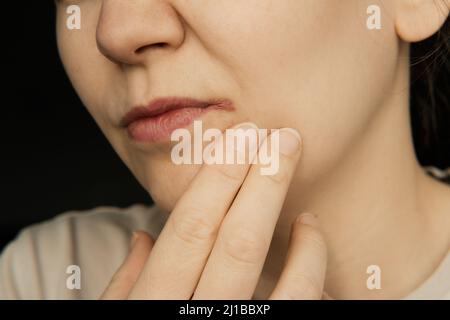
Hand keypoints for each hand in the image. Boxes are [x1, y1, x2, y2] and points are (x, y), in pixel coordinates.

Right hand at [101, 124, 326, 298]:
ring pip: (281, 278)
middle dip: (262, 180)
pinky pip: (304, 301)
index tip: (239, 137)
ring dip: (292, 218)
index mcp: (154, 303)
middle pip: (237, 241)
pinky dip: (313, 261)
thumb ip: (126, 282)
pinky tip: (310, 231)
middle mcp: (199, 316)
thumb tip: (143, 237)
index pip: (189, 230)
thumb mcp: (119, 314)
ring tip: (294, 176)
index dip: (217, 179)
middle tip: (282, 137)